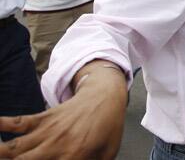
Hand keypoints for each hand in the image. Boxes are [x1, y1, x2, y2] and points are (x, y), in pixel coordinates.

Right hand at [0, 79, 125, 158]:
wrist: (106, 96)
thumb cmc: (108, 127)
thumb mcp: (107, 153)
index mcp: (75, 156)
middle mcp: (56, 145)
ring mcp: (47, 131)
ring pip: (15, 148)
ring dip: (1, 152)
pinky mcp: (42, 118)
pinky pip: (18, 123)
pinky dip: (2, 124)